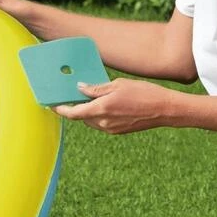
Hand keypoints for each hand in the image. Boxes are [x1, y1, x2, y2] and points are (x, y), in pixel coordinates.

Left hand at [52, 79, 179, 134]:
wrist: (164, 110)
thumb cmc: (143, 93)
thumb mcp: (117, 85)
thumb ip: (96, 89)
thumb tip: (80, 89)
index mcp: (101, 109)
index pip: (73, 113)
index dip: (60, 109)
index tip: (51, 104)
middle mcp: (103, 122)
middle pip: (81, 117)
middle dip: (76, 107)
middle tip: (73, 95)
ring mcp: (110, 129)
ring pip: (91, 120)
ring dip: (87, 111)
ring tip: (91, 97)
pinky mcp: (118, 131)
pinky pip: (101, 123)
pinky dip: (98, 115)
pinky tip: (105, 104)